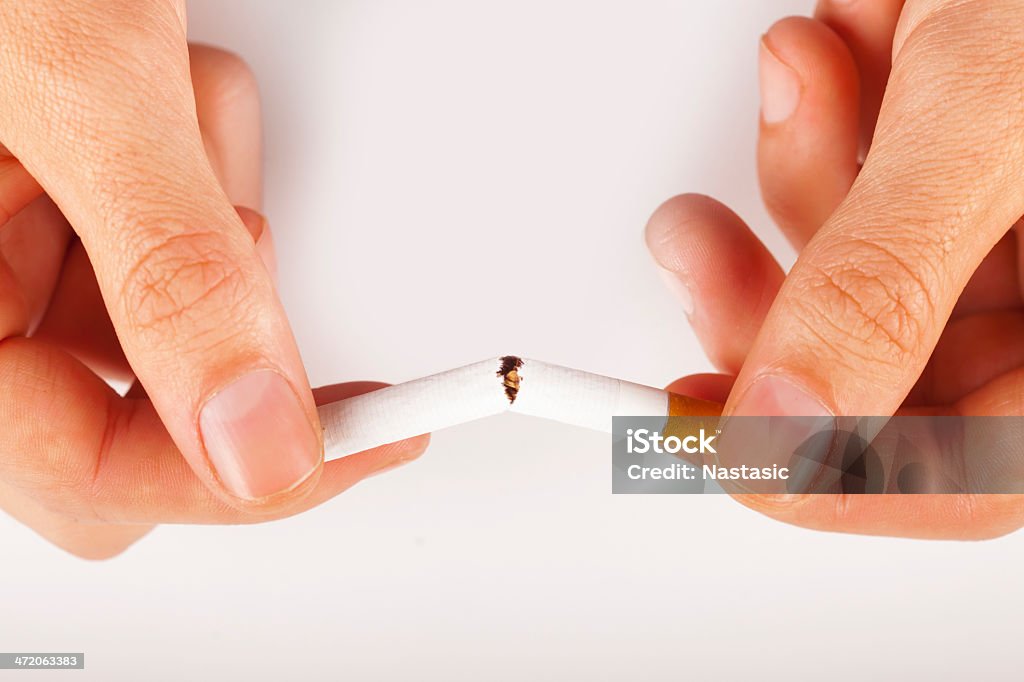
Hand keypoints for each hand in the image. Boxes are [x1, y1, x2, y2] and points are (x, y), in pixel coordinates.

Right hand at [0, 1, 425, 558]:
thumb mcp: (83, 83)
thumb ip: (169, 275)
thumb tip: (259, 447)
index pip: (88, 474)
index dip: (237, 477)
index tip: (363, 440)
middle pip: (130, 415)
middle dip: (215, 318)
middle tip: (239, 225)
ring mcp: (12, 245)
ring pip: (161, 316)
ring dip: (210, 217)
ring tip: (170, 94)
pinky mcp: (66, 196)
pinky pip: (165, 236)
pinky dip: (200, 170)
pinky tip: (168, 92)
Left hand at [646, 0, 1023, 538]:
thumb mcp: (998, 121)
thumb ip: (887, 279)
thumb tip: (785, 414)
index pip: (956, 479)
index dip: (814, 475)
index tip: (700, 435)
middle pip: (870, 376)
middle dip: (765, 293)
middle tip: (695, 246)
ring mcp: (1004, 246)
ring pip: (845, 277)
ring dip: (799, 172)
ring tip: (812, 65)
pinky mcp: (956, 179)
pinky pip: (858, 196)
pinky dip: (827, 125)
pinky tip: (843, 51)